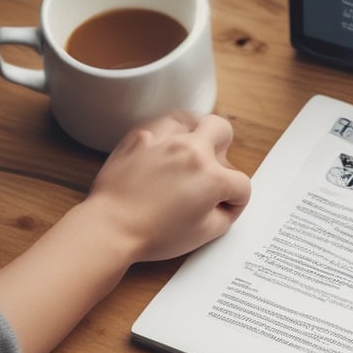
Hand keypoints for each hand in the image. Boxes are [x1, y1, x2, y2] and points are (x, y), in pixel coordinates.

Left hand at [84, 112, 250, 262]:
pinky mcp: (138, 138)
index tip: (224, 209)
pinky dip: (167, 135)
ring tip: (189, 151)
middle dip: (225, 149)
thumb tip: (225, 204)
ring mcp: (163, 140)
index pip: (241, 184)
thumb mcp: (204, 235)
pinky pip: (160, 124)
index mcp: (211, 176)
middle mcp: (190, 150)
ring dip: (196, 133)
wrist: (111, 228)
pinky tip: (164, 149)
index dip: (237, 201)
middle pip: (222, 129)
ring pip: (191, 118)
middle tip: (214, 168)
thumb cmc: (154, 235)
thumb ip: (225, 215)